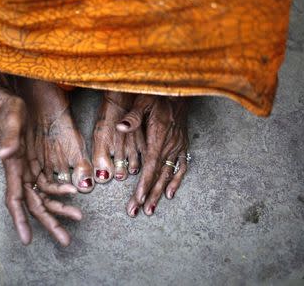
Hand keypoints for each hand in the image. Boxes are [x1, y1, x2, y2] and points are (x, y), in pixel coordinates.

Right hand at [0, 64, 81, 245]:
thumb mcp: (11, 117)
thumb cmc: (10, 103)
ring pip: (45, 193)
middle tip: (66, 240)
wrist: (16, 90)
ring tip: (78, 218)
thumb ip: (9, 137)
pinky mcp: (40, 156)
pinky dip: (63, 186)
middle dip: (50, 221)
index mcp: (14, 164)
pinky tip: (76, 189)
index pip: (16, 198)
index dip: (21, 220)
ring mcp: (31, 164)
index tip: (28, 239)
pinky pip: (51, 177)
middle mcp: (22, 169)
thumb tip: (4, 156)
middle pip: (35, 202)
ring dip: (60, 206)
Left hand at [116, 95, 189, 216]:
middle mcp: (170, 145)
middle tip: (137, 211)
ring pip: (168, 175)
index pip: (151, 165)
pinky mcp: (183, 146)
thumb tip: (120, 127)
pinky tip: (170, 194)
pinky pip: (181, 167)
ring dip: (159, 193)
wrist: (179, 92)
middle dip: (148, 195)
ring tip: (151, 209)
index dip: (145, 183)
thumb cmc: (157, 96)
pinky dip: (176, 181)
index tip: (139, 199)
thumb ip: (133, 117)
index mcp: (158, 136)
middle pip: (157, 175)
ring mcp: (178, 147)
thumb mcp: (143, 102)